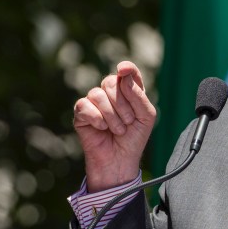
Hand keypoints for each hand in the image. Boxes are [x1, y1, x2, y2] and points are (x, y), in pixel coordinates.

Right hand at [73, 61, 155, 191]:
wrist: (120, 160)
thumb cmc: (134, 138)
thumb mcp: (146, 117)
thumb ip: (138, 95)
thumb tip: (123, 74)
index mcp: (128, 91)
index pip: (127, 72)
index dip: (126, 68)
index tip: (124, 70)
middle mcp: (110, 93)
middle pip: (111, 82)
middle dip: (122, 104)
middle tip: (128, 122)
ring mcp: (94, 102)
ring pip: (97, 94)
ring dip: (112, 116)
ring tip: (118, 130)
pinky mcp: (81, 113)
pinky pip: (85, 106)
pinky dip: (97, 119)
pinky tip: (102, 129)